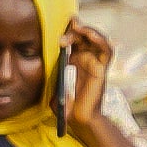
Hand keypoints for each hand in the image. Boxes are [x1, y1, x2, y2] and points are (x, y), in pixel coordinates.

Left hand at [57, 19, 113, 134]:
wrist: (76, 119)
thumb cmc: (66, 106)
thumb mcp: (53, 84)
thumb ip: (50, 73)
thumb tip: (40, 62)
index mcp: (79, 62)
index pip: (77, 40)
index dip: (69, 32)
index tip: (59, 27)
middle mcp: (89, 61)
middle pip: (87, 37)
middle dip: (76, 29)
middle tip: (67, 27)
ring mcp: (97, 64)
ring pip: (99, 40)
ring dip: (89, 30)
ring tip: (78, 27)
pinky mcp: (102, 70)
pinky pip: (107, 51)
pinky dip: (101, 40)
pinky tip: (90, 34)